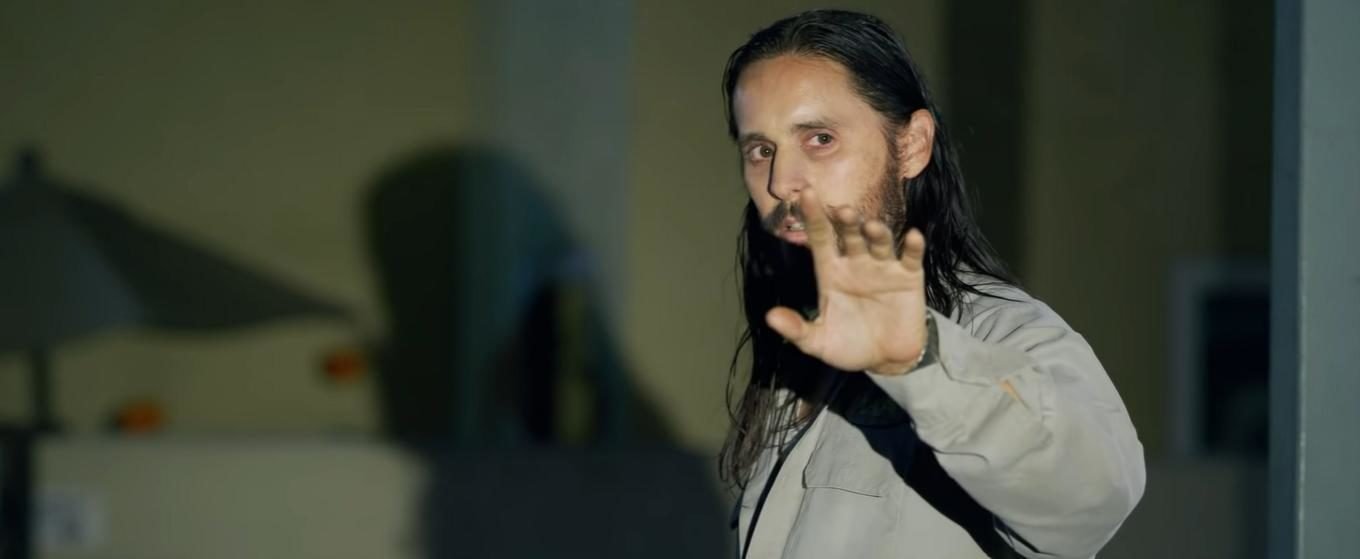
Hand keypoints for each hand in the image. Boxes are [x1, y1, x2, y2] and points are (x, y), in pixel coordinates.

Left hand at [766, 188, 928, 375]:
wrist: (886, 361)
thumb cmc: (849, 346)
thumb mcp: (819, 342)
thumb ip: (797, 330)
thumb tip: (770, 318)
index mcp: (831, 272)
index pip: (820, 238)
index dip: (813, 217)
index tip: (805, 195)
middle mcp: (856, 263)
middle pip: (849, 235)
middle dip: (846, 222)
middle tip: (842, 210)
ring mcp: (883, 268)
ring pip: (880, 242)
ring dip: (877, 232)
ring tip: (871, 227)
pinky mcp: (909, 278)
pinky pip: (911, 258)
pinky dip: (913, 247)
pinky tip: (913, 237)